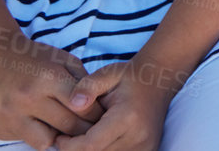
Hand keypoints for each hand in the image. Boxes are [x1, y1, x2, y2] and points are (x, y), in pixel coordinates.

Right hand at [0, 35, 95, 147]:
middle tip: (91, 129)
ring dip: (57, 136)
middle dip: (83, 130)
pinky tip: (36, 122)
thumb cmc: (34, 59)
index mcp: (48, 78)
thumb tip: (99, 107)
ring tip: (61, 127)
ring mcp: (9, 116)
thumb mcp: (63, 60)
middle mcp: (27, 98)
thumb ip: (82, 82)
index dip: (95, 113)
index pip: (83, 107)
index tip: (102, 116)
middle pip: (68, 127)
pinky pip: (24, 140)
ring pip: (46, 141)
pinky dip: (34, 134)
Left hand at [54, 61, 173, 150]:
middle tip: (66, 139)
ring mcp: (146, 148)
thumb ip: (87, 86)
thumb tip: (74, 103)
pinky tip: (97, 143)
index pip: (90, 146)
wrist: (158, 81)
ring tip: (81, 140)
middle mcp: (139, 137)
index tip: (59, 136)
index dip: (69, 146)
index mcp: (128, 118)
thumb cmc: (129, 77)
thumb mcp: (107, 74)